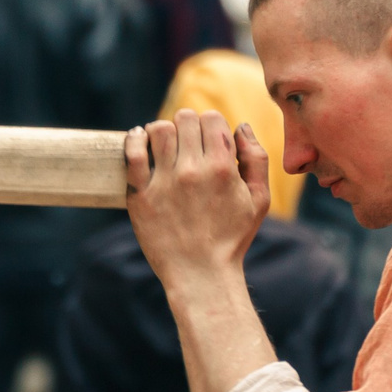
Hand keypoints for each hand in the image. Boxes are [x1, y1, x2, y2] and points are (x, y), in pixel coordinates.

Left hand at [123, 110, 269, 286]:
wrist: (201, 274)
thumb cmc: (231, 238)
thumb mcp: (258, 200)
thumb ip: (256, 158)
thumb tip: (241, 127)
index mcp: (222, 168)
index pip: (211, 118)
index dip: (209, 124)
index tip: (206, 140)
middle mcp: (192, 170)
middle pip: (184, 118)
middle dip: (187, 126)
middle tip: (186, 144)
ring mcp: (164, 182)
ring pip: (158, 129)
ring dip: (162, 131)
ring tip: (164, 145)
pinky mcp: (140, 195)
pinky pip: (132, 153)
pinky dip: (134, 139)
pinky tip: (139, 140)